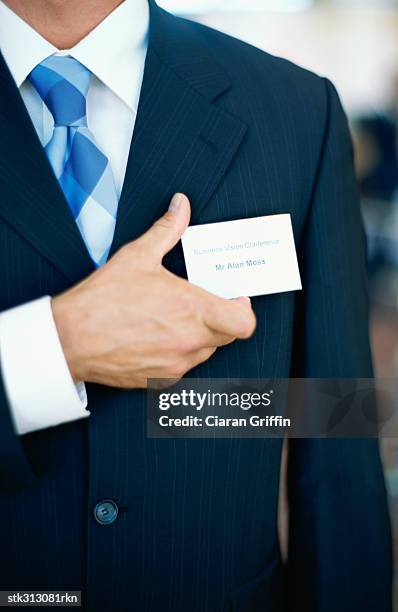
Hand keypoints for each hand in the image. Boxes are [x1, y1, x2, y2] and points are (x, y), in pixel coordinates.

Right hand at [52, 193, 255, 387]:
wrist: (70, 339)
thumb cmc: (102, 300)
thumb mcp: (137, 256)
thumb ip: (167, 229)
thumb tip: (181, 205)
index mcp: (192, 309)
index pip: (244, 322)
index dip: (244, 309)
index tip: (234, 298)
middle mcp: (189, 341)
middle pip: (229, 335)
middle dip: (221, 318)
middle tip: (200, 304)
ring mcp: (176, 364)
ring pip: (205, 351)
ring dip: (198, 336)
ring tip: (172, 319)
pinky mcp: (161, 380)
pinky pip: (182, 366)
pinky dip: (177, 353)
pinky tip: (155, 338)